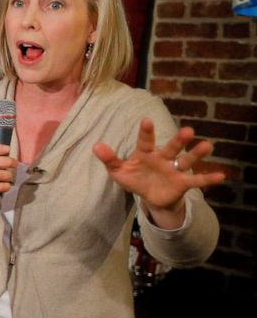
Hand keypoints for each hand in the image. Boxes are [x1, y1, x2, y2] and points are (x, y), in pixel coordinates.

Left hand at [93, 119, 224, 228]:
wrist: (150, 196)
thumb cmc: (135, 178)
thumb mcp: (119, 171)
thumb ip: (110, 159)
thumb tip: (96, 146)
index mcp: (145, 153)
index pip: (145, 141)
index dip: (146, 132)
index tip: (146, 120)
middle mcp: (163, 158)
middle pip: (171, 147)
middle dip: (179, 140)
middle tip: (189, 130)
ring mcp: (174, 169)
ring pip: (186, 160)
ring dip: (196, 154)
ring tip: (207, 145)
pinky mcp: (182, 183)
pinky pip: (196, 180)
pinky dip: (208, 178)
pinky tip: (221, 175)